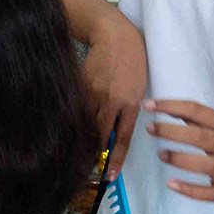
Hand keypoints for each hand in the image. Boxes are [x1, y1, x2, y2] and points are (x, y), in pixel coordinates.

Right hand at [85, 16, 147, 179]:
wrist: (115, 37)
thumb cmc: (133, 62)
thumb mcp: (138, 88)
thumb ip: (128, 110)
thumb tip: (115, 132)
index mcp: (130, 103)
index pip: (122, 138)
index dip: (116, 159)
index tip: (110, 176)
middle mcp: (111, 101)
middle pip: (100, 135)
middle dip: (96, 152)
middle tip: (92, 167)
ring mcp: (94, 94)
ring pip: (86, 123)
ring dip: (85, 136)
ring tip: (82, 147)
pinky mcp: (81, 86)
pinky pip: (78, 109)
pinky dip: (77, 119)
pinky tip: (75, 123)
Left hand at [145, 99, 213, 209]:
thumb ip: (198, 121)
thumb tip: (167, 107)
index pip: (197, 110)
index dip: (171, 106)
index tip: (148, 105)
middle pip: (200, 136)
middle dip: (172, 131)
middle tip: (150, 128)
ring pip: (205, 164)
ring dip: (180, 158)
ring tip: (161, 154)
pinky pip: (208, 192)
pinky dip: (189, 189)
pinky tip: (171, 184)